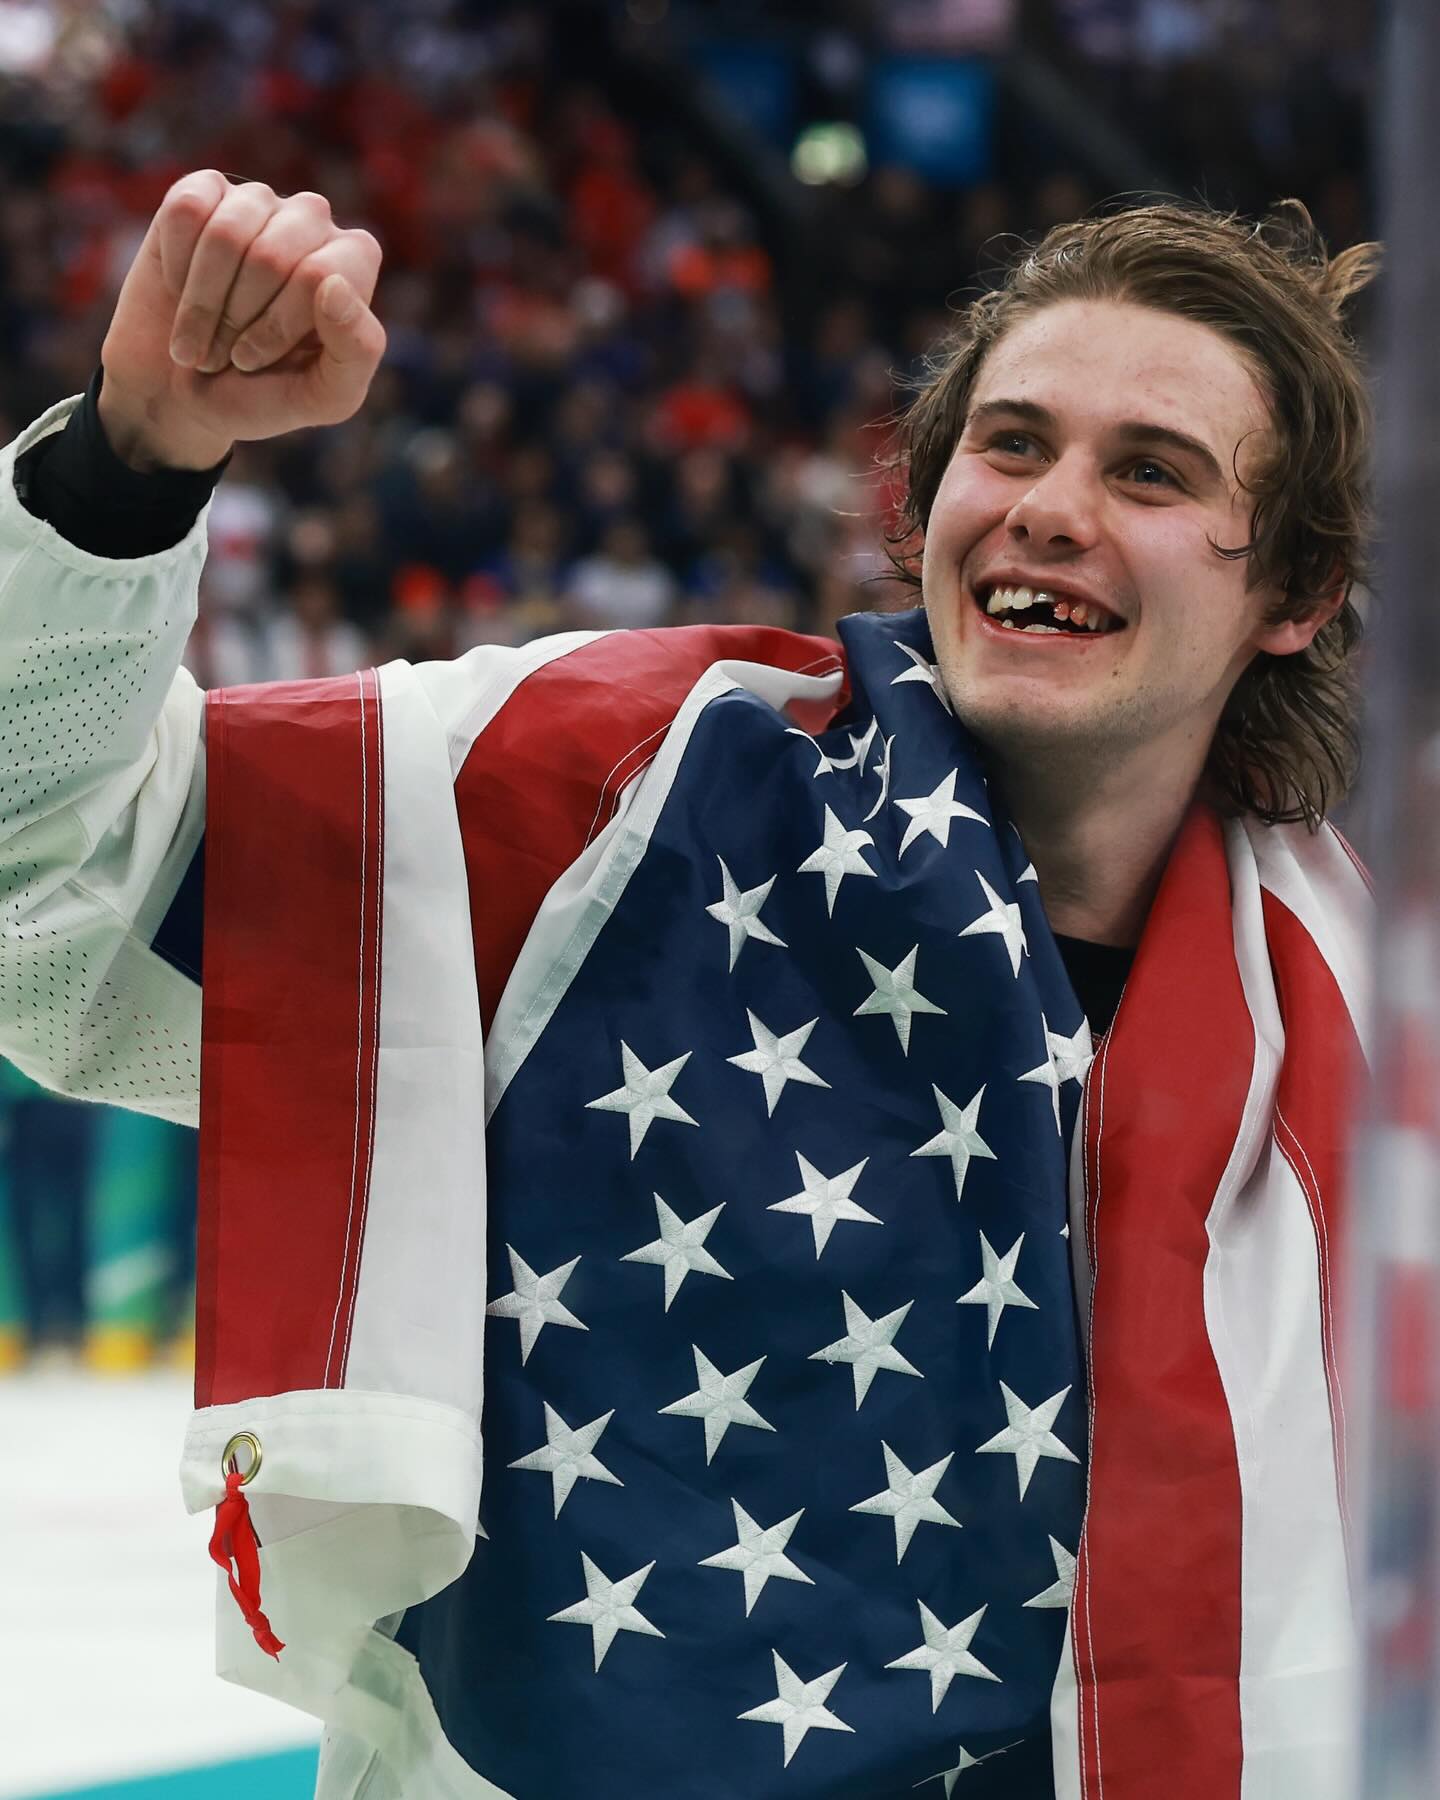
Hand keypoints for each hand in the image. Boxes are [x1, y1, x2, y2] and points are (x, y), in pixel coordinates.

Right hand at [98, 171, 385, 471]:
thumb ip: (357, 351)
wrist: (180, 394)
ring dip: (202, 301)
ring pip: (225, 233)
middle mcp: (312, 221)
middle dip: (237, 318)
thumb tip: (334, 283)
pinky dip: (175, 264)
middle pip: (271, 256)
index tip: (255, 359)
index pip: (318, 275)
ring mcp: (258, 202)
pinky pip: (186, 211)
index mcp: (353, 263)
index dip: (278, 326)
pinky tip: (180, 286)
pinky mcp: (203, 192)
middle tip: (225, 353)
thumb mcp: (326, 398)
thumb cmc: (263, 397)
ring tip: (202, 333)